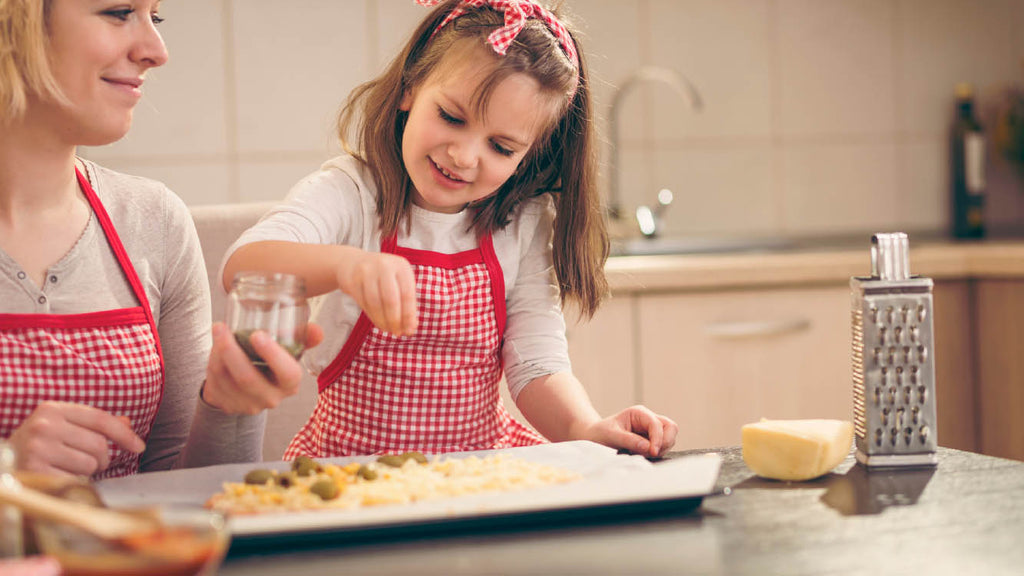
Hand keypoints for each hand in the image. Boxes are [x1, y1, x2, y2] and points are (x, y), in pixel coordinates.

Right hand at [8, 402, 144, 476]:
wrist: (1, 468)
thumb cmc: (37, 446)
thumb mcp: (62, 427)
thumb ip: (94, 425)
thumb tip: (128, 423)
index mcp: (53, 409)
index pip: (101, 420)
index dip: (124, 434)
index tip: (139, 447)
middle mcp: (44, 426)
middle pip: (99, 445)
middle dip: (101, 458)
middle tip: (86, 462)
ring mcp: (38, 448)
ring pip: (90, 464)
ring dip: (86, 471)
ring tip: (68, 468)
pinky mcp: (35, 472)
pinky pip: (75, 480)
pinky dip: (73, 482)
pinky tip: (58, 478)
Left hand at [202, 321, 323, 414]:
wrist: (249, 385)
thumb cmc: (270, 361)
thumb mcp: (288, 349)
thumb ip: (303, 337)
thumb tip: (317, 330)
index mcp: (290, 383)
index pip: (287, 373)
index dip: (273, 355)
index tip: (257, 335)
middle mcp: (271, 398)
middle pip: (247, 378)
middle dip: (231, 351)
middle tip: (222, 327)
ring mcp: (248, 405)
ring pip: (226, 378)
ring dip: (217, 352)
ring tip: (218, 331)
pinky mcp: (228, 406)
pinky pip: (214, 383)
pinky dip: (211, 362)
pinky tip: (214, 349)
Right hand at [337, 250, 417, 335]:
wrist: (352, 262)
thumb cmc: (382, 277)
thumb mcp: (398, 282)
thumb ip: (406, 303)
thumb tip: (410, 329)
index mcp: (401, 265)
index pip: (407, 294)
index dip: (409, 315)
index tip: (409, 330)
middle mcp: (384, 265)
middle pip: (391, 299)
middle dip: (395, 320)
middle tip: (397, 333)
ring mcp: (366, 271)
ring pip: (375, 303)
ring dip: (382, 320)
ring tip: (387, 329)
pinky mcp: (352, 279)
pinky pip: (363, 303)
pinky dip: (372, 316)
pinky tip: (377, 322)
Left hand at [581, 405, 678, 457]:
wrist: (594, 438)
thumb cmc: (600, 434)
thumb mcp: (611, 436)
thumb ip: (630, 440)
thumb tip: (647, 447)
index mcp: (638, 413)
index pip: (656, 424)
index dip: (657, 438)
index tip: (652, 452)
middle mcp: (647, 419)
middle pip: (671, 427)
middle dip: (664, 442)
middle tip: (651, 453)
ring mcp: (651, 430)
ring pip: (669, 437)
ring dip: (660, 448)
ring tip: (640, 454)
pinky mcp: (652, 440)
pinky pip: (663, 446)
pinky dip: (657, 452)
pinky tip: (642, 455)